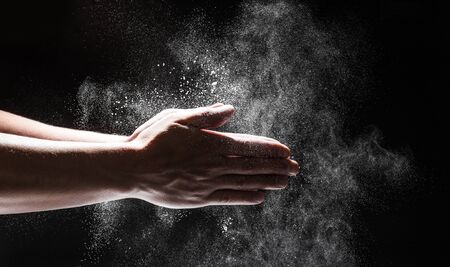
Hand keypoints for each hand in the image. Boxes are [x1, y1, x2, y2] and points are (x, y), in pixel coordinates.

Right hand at [116, 104, 298, 207]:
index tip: (286, 151)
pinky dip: (245, 197)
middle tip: (295, 168)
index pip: (247, 146)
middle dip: (275, 166)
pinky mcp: (199, 198)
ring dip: (266, 181)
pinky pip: (228, 198)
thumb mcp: (177, 118)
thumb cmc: (151, 139)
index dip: (269, 149)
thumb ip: (206, 115)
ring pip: (244, 182)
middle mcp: (212, 164)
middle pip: (251, 165)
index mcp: (209, 142)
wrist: (130, 168)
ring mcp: (206, 183)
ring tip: (284, 181)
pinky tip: (260, 196)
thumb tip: (231, 109)